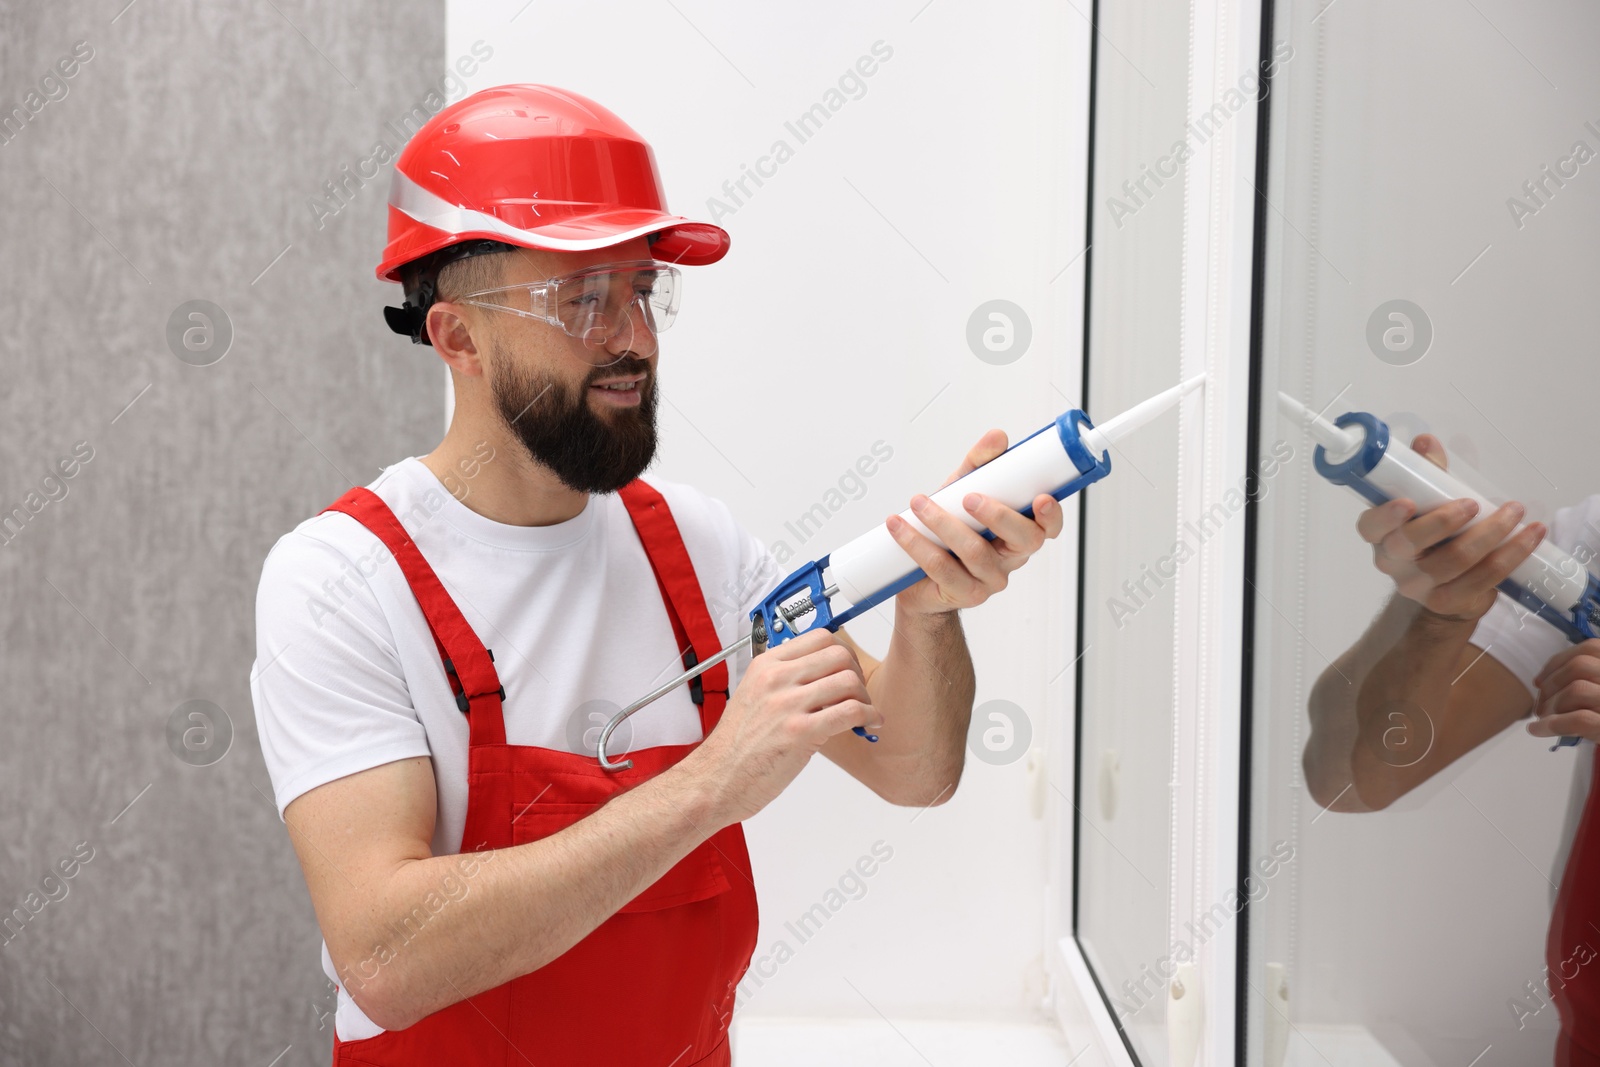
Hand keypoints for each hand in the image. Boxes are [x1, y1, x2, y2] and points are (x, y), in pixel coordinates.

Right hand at [685, 627, 877, 824]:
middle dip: (858, 672)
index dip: (842, 652)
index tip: (847, 669)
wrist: (718, 779)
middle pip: (839, 654)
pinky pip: (850, 711)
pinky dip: (868, 716)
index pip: (819, 638)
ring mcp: (787, 704)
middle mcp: (776, 678)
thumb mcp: (754, 696)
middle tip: (858, 693)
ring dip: (865, 697)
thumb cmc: (737, 746)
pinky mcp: (800, 732)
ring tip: (864, 712)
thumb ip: (784, 680)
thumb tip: (822, 675)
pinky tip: (869, 724)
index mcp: (765, 665)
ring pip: (849, 680)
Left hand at [884, 429, 1065, 616]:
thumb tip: (997, 437)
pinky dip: (916, 543)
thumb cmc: (949, 532)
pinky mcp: (965, 594)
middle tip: (969, 497)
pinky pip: (941, 567)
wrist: (920, 580)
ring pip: (974, 551)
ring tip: (918, 503)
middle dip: (997, 514)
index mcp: (1021, 533)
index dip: (1051, 515)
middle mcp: (1012, 558)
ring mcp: (991, 579)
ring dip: (942, 523)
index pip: (1049, 527)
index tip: (1041, 498)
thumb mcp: (963, 490)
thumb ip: (980, 465)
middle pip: (1023, 539)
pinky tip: (900, 527)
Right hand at [1356, 434, 1545, 622]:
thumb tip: (1425, 442)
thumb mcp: (1428, 502)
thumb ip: (1426, 474)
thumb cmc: (1436, 535)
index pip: (1371, 525)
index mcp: (1380, 535)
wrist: (1449, 587)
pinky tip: (1531, 536)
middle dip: (1445, 520)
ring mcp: (1419, 586)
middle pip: (1412, 543)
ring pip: (1456, 560)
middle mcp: (1392, 562)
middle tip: (1474, 503)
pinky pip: (1484, 578)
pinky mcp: (1448, 601)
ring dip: (1491, 533)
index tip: (1408, 503)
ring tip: (1515, 511)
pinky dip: (1512, 554)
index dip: (1386, 516)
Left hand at [1528, 639, 1599, 741]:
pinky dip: (1552, 724)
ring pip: (1577, 689)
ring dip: (1552, 704)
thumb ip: (1589, 680)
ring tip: (1544, 719)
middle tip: (1541, 705)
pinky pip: (1581, 720)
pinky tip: (1538, 730)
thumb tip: (1542, 682)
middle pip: (1580, 666)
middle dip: (1552, 684)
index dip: (1559, 662)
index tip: (1540, 680)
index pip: (1591, 649)